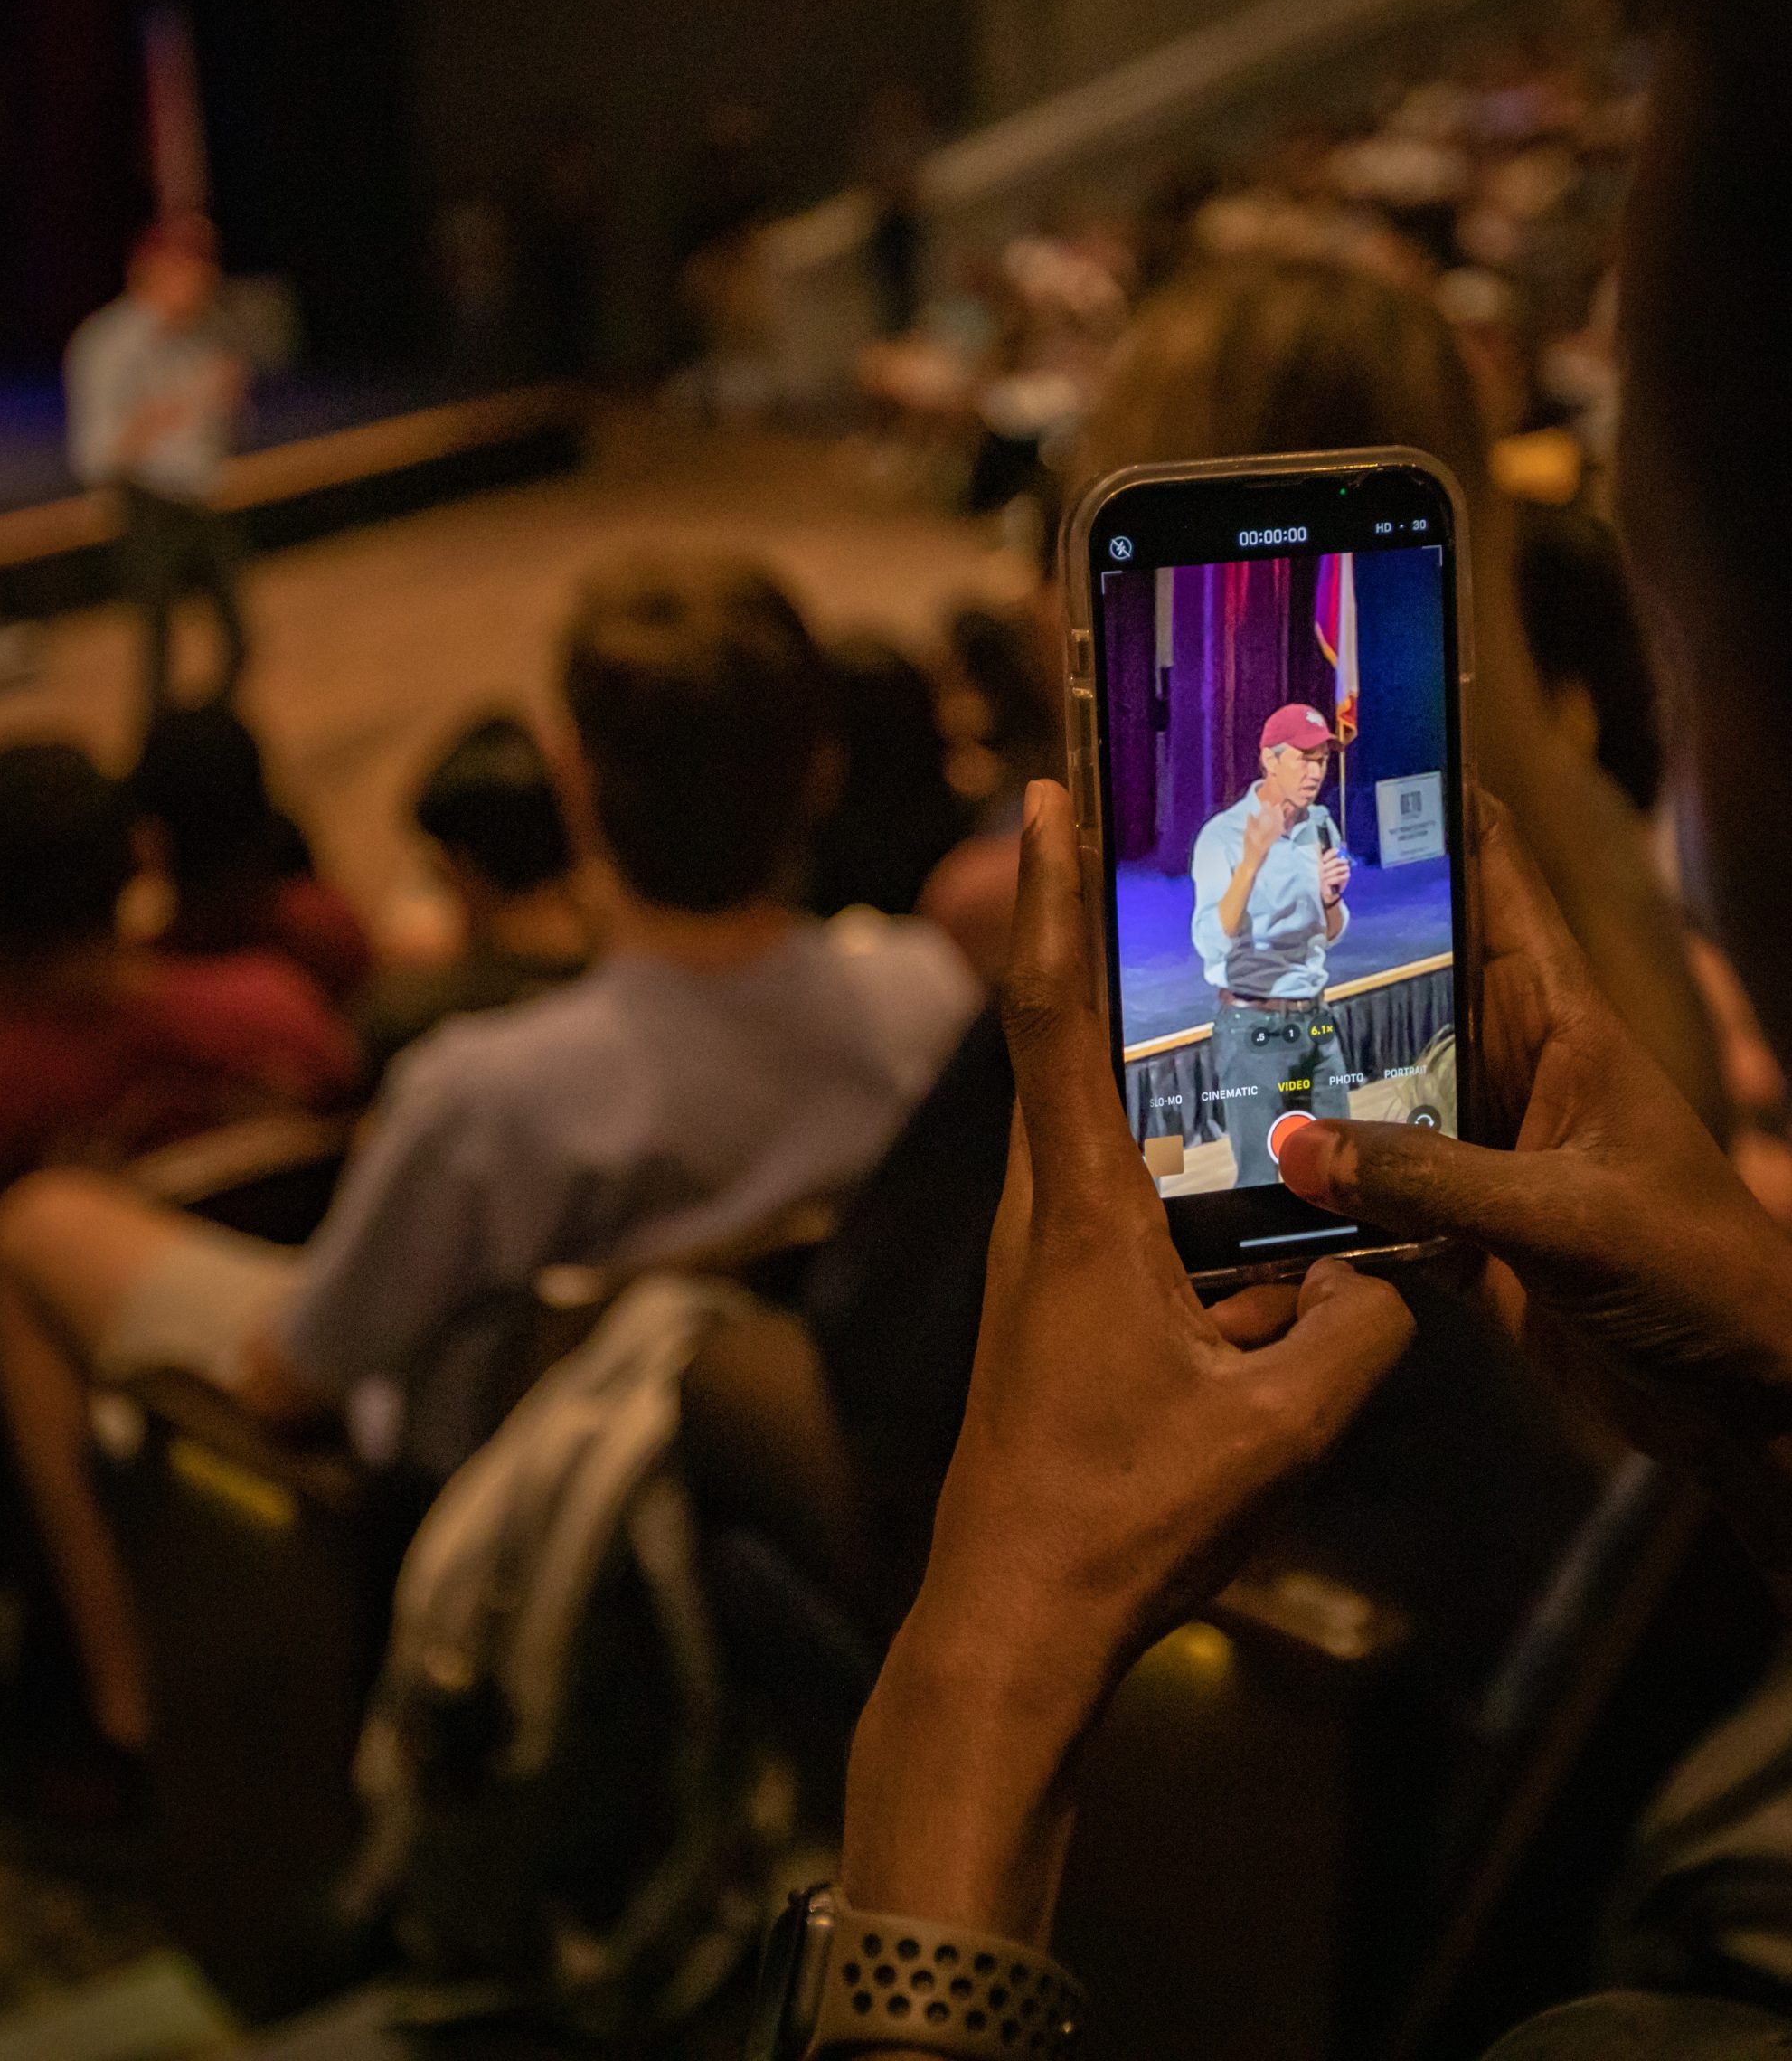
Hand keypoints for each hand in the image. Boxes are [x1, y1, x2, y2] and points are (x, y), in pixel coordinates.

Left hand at [842, 780, 1412, 1939]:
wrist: (1013, 1618)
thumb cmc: (1125, 1517)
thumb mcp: (1276, 1427)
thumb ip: (1356, 1333)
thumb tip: (1396, 1265)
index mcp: (1082, 1212)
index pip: (1057, 1018)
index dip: (1054, 897)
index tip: (1045, 793)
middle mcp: (1044, 1212)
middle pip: (1066, 1040)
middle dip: (1099, 936)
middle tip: (1153, 847)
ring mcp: (1040, 1258)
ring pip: (1093, 1120)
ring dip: (1136, 1050)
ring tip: (1218, 990)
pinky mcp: (1053, 1303)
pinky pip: (1113, 1192)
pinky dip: (1164, 1154)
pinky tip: (1239, 1175)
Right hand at [1278, 801, 1791, 1545]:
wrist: (1746, 1402)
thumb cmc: (1695, 1276)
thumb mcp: (1568, 1218)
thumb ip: (1432, 1180)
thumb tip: (1295, 1146)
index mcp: (1562, 1026)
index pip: (1496, 885)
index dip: (1431, 813)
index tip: (1340, 759)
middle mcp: (1515, 1070)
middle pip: (1409, 981)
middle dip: (1326, 943)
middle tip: (1215, 898)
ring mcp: (1487, 1152)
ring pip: (1378, 1088)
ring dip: (1306, 1072)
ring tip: (1196, 1026)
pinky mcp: (1468, 1234)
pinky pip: (1376, 1193)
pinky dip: (1319, 1190)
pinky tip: (1244, 1177)